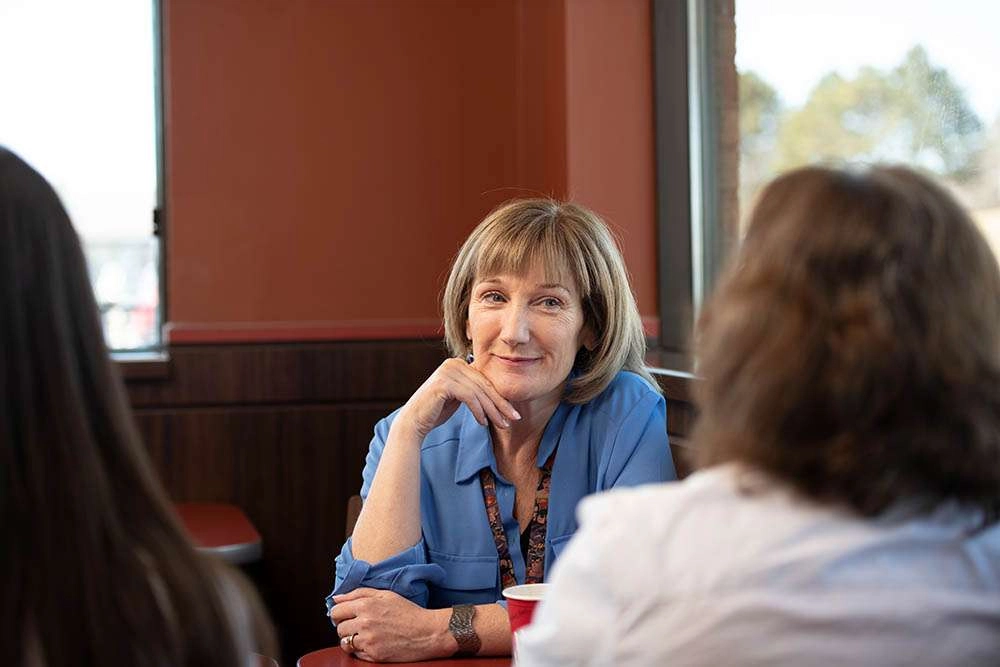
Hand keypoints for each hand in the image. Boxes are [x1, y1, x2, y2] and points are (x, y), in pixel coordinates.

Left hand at [329, 588, 452, 661]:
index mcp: (366, 605)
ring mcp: (368, 640)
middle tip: (358, 625)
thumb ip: (359, 593)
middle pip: (339, 628)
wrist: (427, 632)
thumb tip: (336, 598)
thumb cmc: (408, 612)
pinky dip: (361, 649)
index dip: (339, 614)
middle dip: (346, 626)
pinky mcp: (374, 655)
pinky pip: (356, 654)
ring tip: (365, 635)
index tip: (345, 616)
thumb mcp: (386, 595)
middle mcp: (365, 623)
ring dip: (351, 639)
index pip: (336, 611)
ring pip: (345, 642)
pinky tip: (373, 643)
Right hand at [395, 358, 520, 438]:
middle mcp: (453, 363)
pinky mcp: (444, 383)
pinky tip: (483, 423)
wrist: (414, 421)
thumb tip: (500, 396)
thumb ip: (474, 391)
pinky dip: (479, 411)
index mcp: (458, 363)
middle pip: (484, 385)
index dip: (500, 397)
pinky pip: (469, 397)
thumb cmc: (437, 411)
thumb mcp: (460, 397)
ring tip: (502, 425)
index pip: (485, 381)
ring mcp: (448, 371)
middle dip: (501, 404)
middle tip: (514, 419)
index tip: (512, 413)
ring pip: (479, 393)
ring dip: (493, 411)